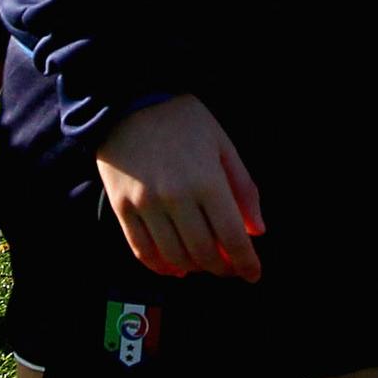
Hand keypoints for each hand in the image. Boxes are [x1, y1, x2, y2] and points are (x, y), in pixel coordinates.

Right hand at [94, 95, 265, 279]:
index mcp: (207, 180)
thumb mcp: (221, 143)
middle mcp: (176, 196)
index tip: (253, 274)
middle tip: (230, 268)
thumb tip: (256, 231)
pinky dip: (161, 266)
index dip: (246, 262)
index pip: (232, 237)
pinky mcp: (121, 208)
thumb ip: (243, 187)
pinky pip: (142, 250)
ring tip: (203, 264)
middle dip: (222, 268)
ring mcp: (145, 204)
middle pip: (204, 252)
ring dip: (194, 269)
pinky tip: (174, 266)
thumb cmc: (181, 120)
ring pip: (174, 257)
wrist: (125, 103)